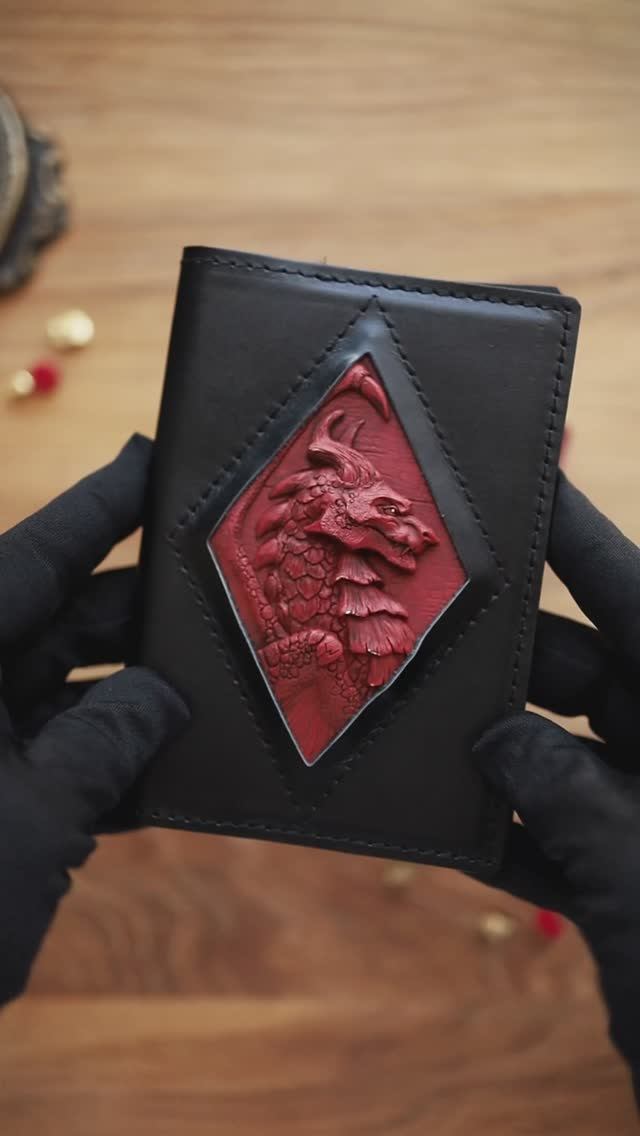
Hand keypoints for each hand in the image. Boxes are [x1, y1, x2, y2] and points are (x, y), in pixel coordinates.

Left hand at [0, 435, 188, 1005]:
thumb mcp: (40, 814)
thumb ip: (113, 740)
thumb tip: (168, 694)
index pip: (35, 556)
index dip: (100, 507)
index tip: (154, 462)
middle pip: (55, 623)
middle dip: (138, 619)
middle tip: (216, 600)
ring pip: (58, 692)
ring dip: (129, 700)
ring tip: (209, 689)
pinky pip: (43, 755)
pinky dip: (96, 763)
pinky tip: (163, 770)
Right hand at [474, 473, 639, 1094]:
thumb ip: (566, 798)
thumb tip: (493, 740)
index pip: (638, 602)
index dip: (579, 540)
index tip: (516, 485)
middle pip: (587, 672)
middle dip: (504, 663)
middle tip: (420, 630)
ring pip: (562, 753)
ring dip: (491, 753)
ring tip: (410, 729)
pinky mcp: (632, 870)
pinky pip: (558, 830)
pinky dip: (505, 831)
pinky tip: (442, 826)